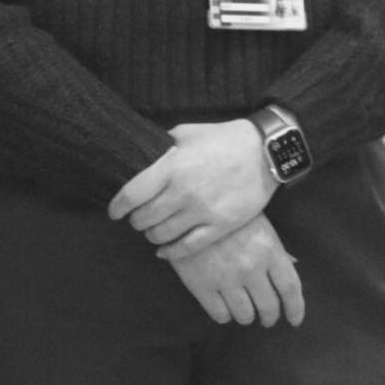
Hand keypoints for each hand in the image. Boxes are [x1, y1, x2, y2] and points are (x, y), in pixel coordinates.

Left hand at [108, 119, 273, 258]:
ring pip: (162, 236)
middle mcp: (183, 192)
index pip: (130, 196)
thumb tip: (141, 159)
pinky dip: (171, 252)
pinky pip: (187, 248)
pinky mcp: (220, 225)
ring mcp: (202, 211)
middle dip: (137, 220)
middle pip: (143, 219)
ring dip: (153, 235)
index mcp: (171, 167)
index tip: (116, 211)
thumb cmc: (225, 138)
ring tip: (156, 229)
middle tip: (142, 217)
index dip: (117, 207)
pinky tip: (166, 250)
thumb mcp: (188, 132)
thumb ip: (162, 147)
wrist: (267, 150)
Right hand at [169, 214, 304, 326]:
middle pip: (268, 306)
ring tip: (246, 313)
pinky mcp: (202, 286)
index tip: (295, 321)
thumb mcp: (262, 228)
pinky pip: (220, 315)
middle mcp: (252, 269)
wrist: (192, 211)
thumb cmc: (233, 218)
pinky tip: (226, 308)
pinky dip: (226, 316)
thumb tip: (293, 267)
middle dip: (270, 317)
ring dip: (248, 317)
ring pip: (244, 315)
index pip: (290, 288)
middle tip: (268, 319)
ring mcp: (226, 279)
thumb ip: (277, 251)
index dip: (296, 308)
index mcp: (271, 252)